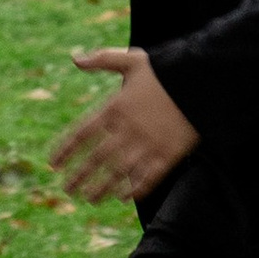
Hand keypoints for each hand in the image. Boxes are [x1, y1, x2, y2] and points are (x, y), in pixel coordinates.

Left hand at [50, 48, 199, 203]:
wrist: (204, 82)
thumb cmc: (166, 71)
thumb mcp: (133, 60)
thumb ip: (102, 59)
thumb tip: (74, 59)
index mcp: (115, 108)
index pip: (81, 134)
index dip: (65, 151)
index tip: (54, 164)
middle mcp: (127, 130)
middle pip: (95, 159)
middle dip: (79, 177)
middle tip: (67, 190)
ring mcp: (147, 145)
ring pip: (117, 174)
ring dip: (101, 189)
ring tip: (89, 199)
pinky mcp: (168, 156)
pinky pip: (146, 179)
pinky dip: (133, 190)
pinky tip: (123, 197)